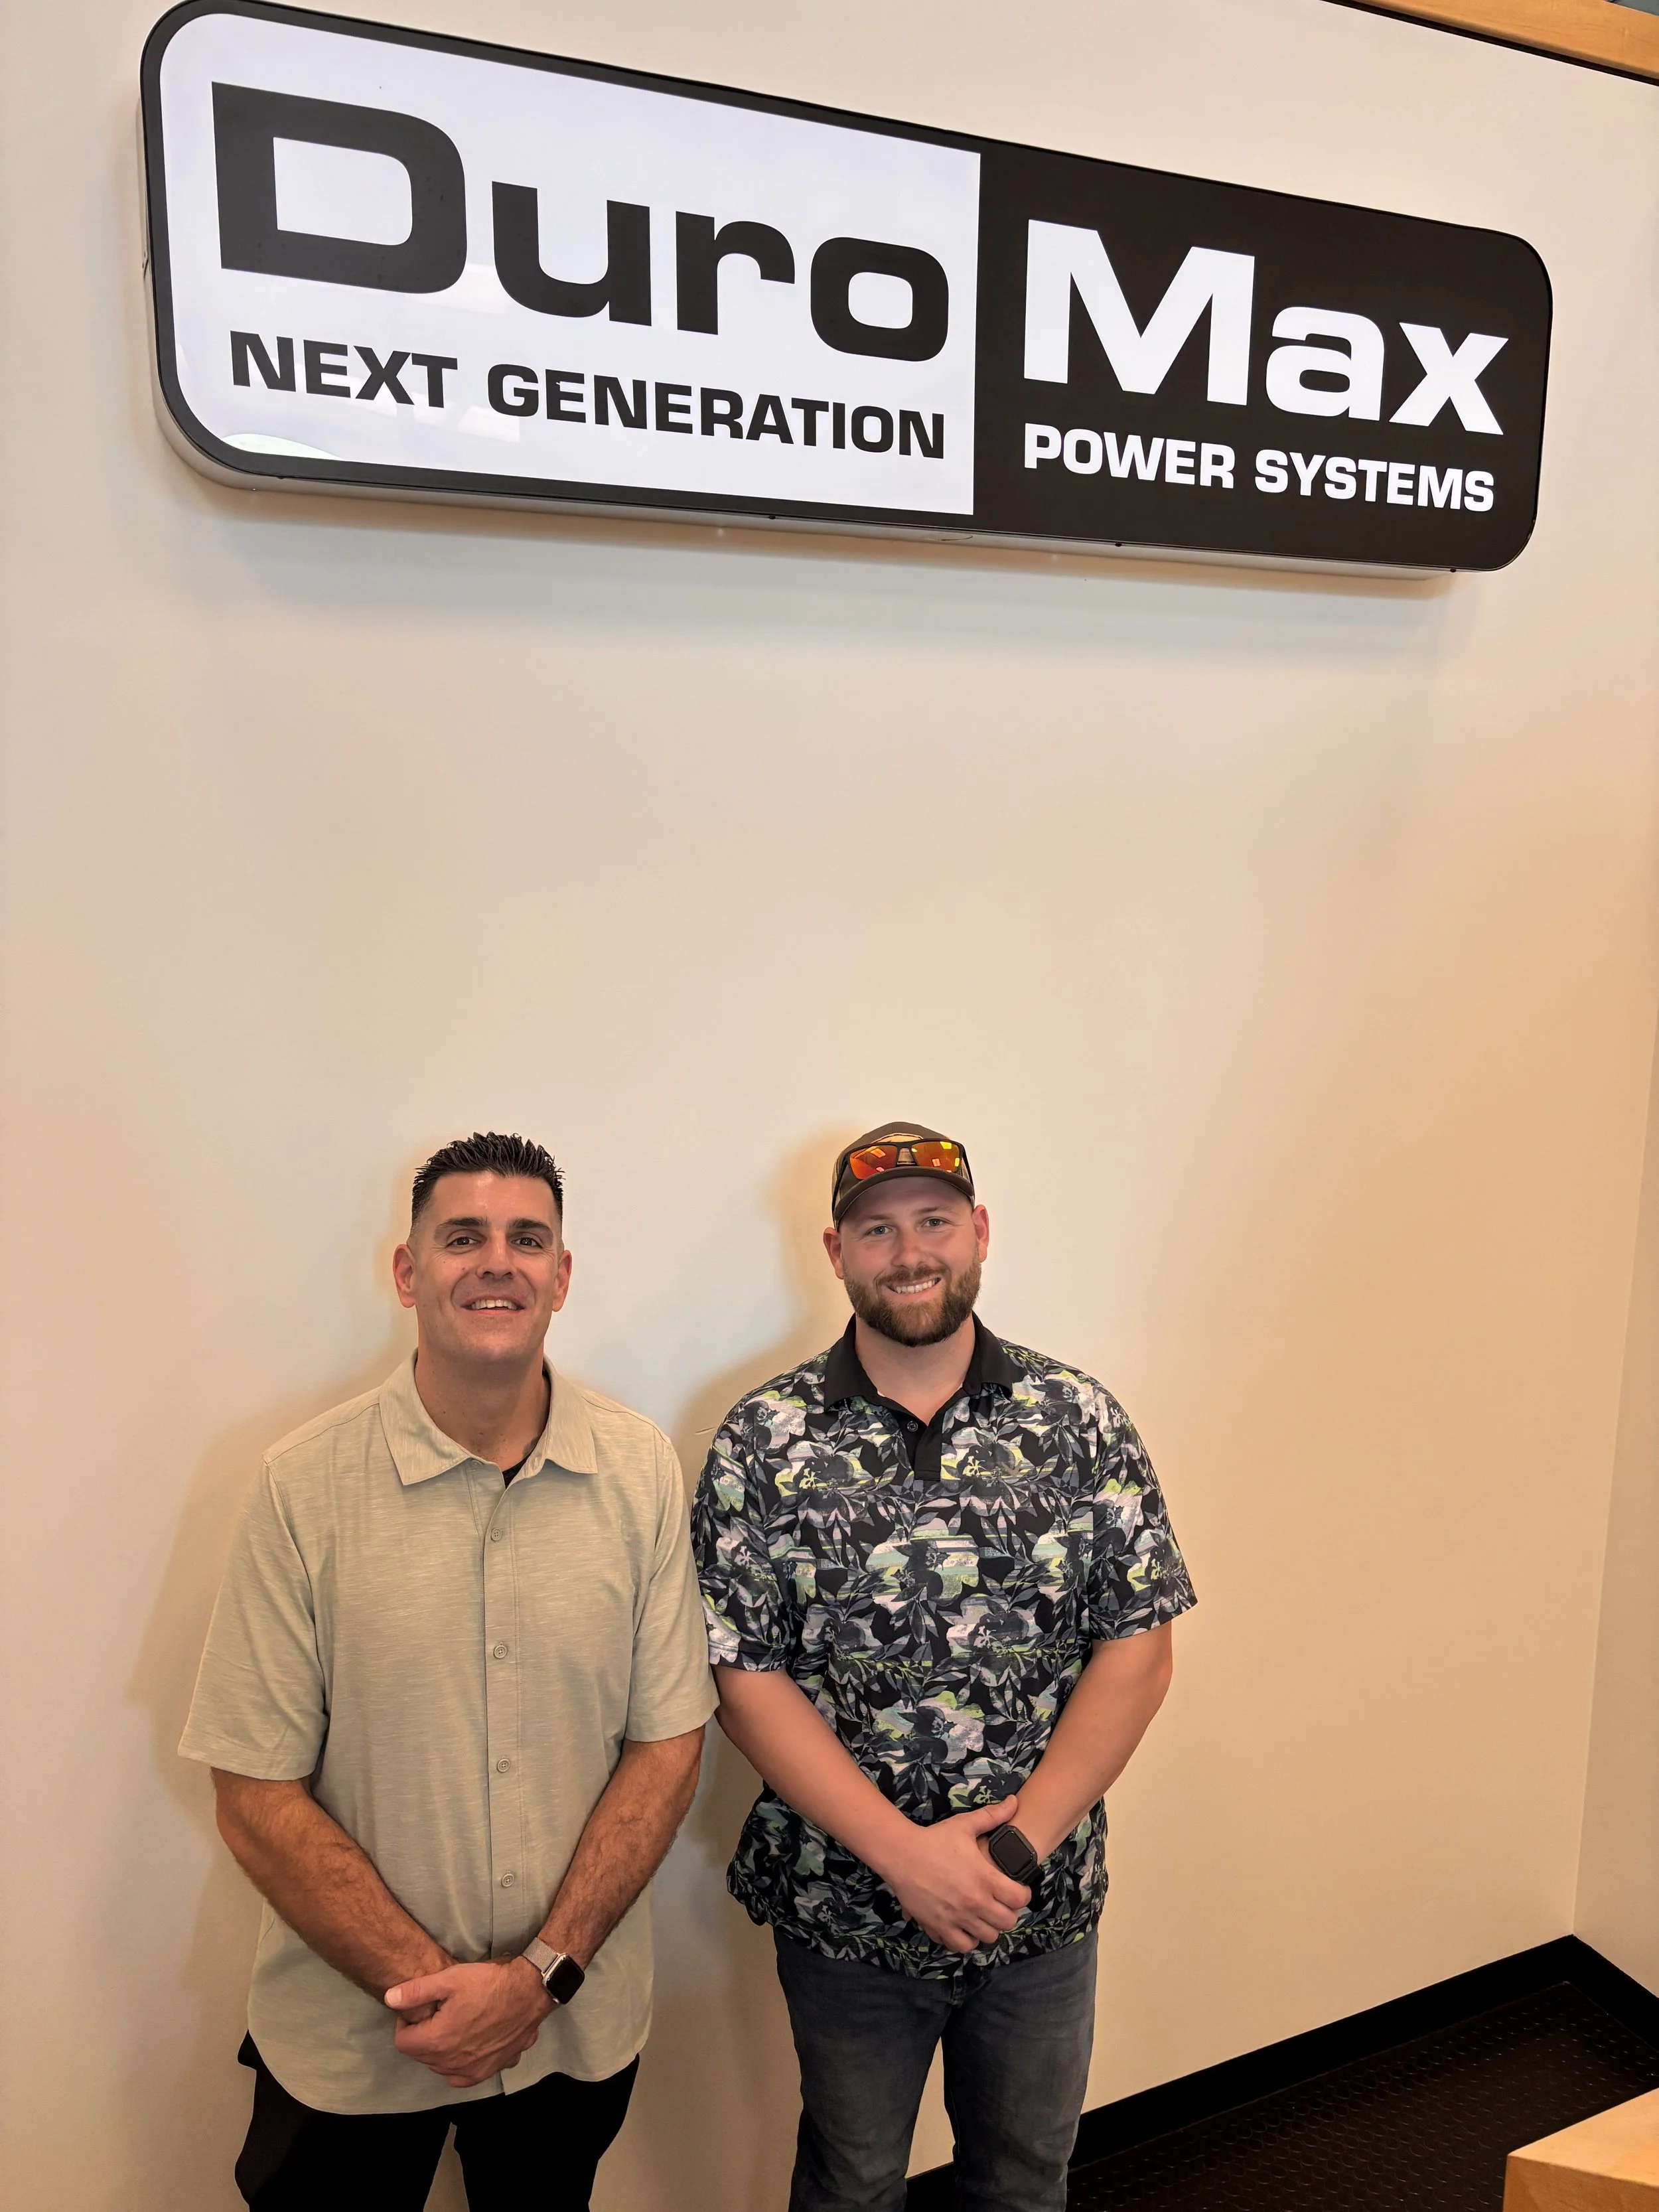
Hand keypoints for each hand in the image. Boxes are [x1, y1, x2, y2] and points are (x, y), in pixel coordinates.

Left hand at [384, 1959, 551, 2087]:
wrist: (530, 1992)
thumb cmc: (489, 1983)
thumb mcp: (450, 1979)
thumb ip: (416, 1991)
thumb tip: (388, 1998)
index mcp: (437, 2042)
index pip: (403, 2042)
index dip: (406, 2022)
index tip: (421, 2008)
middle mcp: (451, 2064)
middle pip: (421, 2055)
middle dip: (423, 2035)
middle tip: (438, 2012)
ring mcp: (472, 2071)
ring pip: (441, 2066)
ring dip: (440, 2050)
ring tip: (455, 2024)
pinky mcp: (489, 2071)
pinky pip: (462, 2075)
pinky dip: (459, 2063)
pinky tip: (469, 2043)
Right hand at [877, 1798, 1031, 1954]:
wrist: (901, 1854)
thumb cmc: (935, 1839)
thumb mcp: (965, 1825)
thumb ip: (992, 1816)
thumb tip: (1014, 1801)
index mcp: (985, 1878)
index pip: (1020, 1899)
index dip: (1022, 1894)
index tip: (1016, 1889)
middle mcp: (975, 1902)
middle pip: (1007, 1922)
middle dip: (1007, 1913)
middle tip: (999, 1903)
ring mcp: (957, 1918)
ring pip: (988, 1937)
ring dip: (988, 1927)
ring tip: (983, 1916)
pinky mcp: (940, 1927)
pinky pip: (963, 1946)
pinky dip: (967, 1939)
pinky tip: (964, 1926)